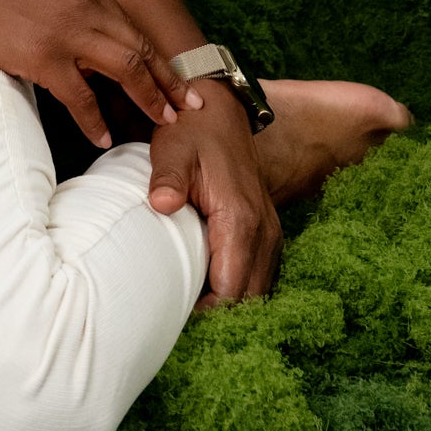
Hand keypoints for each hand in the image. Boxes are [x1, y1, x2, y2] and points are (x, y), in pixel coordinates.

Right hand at [0, 0, 180, 143]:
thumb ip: (66, 6)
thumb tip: (84, 45)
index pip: (129, 23)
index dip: (155, 54)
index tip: (176, 76)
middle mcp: (81, 0)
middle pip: (139, 45)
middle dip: (168, 78)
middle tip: (188, 105)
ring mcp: (63, 28)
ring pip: (124, 67)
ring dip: (148, 97)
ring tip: (162, 123)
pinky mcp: (40, 54)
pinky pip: (81, 95)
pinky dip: (95, 119)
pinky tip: (104, 137)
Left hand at [148, 84, 281, 301]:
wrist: (220, 110)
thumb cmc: (193, 131)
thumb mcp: (173, 149)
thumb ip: (168, 180)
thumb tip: (161, 205)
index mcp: (240, 220)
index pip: (230, 291)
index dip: (206, 313)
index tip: (175, 318)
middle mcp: (263, 232)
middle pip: (248, 299)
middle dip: (219, 317)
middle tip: (179, 320)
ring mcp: (269, 232)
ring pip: (257, 290)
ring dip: (230, 303)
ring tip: (192, 309)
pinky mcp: (265, 230)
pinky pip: (258, 273)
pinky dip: (238, 287)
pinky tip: (208, 288)